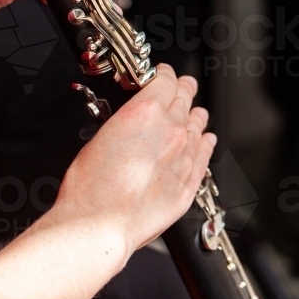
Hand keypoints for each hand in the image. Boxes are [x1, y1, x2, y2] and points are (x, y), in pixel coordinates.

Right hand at [54, 65, 215, 255]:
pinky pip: (204, 157)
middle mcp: (171, 130)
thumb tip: (131, 121)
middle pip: (185, 99)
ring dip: (195, 115)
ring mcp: (183, 157)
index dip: (166, 74)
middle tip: (184, 85)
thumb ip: (124, 122)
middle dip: (183, 89)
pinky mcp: (188, 184)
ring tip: (196, 111)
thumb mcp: (99, 136)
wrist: (100, 224)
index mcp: (145, 112)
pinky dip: (206, 144)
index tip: (165, 74)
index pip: (166, 81)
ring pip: (197, 125)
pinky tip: (207, 139)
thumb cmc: (91, 186)